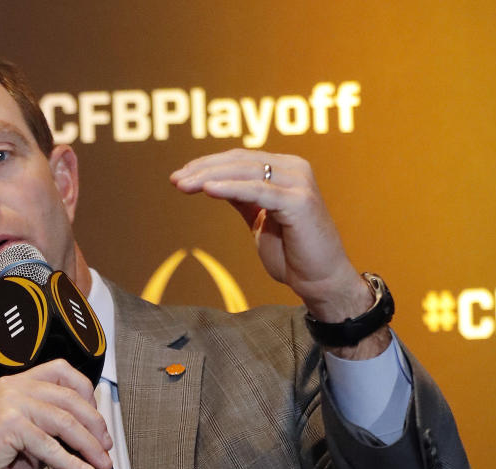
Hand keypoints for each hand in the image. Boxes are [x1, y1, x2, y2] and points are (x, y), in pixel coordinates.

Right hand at [0, 360, 112, 468]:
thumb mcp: (30, 440)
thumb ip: (54, 432)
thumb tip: (91, 440)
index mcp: (18, 384)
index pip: (62, 371)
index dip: (87, 394)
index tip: (98, 422)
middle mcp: (14, 387)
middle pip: (70, 397)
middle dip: (95, 425)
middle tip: (106, 448)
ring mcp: (10, 403)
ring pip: (64, 420)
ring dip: (88, 445)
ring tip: (101, 464)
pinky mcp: (8, 425)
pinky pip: (49, 444)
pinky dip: (70, 462)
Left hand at [169, 150, 371, 321]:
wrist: (319, 281)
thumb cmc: (292, 255)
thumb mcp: (261, 221)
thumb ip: (244, 200)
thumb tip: (215, 184)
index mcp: (286, 170)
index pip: (240, 160)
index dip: (208, 164)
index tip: (180, 177)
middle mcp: (295, 169)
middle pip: (240, 161)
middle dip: (203, 169)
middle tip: (175, 180)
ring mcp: (299, 183)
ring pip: (246, 172)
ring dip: (210, 176)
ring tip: (183, 185)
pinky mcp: (299, 201)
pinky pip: (258, 190)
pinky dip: (231, 188)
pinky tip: (207, 189)